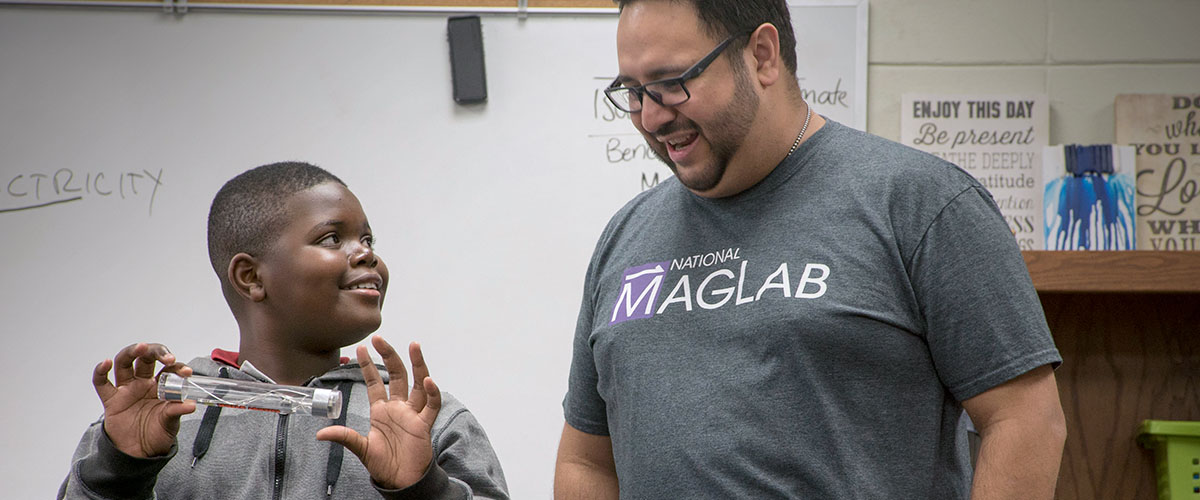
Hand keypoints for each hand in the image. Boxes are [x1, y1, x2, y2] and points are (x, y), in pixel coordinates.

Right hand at [93, 343, 195, 457]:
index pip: (169, 369)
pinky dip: (100, 371)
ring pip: (124, 363)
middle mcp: (143, 383)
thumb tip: (190, 405)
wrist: (139, 453)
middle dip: (156, 352)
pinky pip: (101, 383)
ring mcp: (126, 390)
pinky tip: (106, 363)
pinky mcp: (111, 400)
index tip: (186, 372)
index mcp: (161, 386)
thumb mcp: (170, 422)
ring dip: (132, 352)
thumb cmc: (157, 433)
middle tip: (167, 357)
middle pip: (146, 359)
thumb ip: (176, 411)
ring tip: (141, 347)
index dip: (177, 367)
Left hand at [316, 335, 442, 489]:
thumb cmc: (383, 465)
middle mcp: (398, 408)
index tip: (362, 348)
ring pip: (418, 384)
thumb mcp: (361, 449)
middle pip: (397, 375)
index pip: (375, 382)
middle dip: (389, 356)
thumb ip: (344, 437)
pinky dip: (432, 393)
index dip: (369, 365)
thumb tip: (320, 434)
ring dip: (418, 365)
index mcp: (381, 411)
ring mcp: (412, 414)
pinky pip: (431, 405)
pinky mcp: (424, 424)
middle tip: (380, 339)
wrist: (401, 481)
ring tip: (414, 346)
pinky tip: (428, 381)